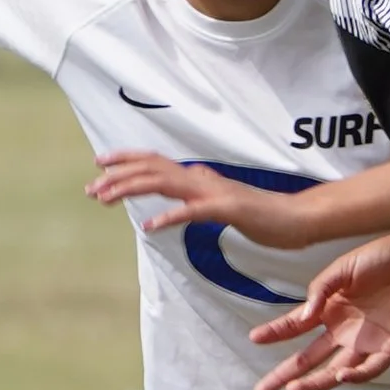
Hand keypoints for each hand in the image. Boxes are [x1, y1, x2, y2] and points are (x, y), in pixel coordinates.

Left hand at [86, 151, 322, 246]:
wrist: (298, 219)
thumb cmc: (264, 214)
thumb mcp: (226, 200)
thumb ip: (206, 192)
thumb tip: (191, 181)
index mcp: (200, 179)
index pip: (156, 163)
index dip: (127, 160)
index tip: (99, 165)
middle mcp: (202, 180)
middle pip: (153, 169)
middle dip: (118, 176)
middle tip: (91, 189)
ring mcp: (214, 193)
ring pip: (165, 183)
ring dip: (132, 188)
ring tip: (106, 199)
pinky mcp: (228, 209)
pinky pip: (193, 212)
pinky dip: (169, 218)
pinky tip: (149, 228)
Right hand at [249, 234, 389, 389]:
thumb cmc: (384, 258)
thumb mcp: (343, 268)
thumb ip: (320, 289)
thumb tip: (301, 316)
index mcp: (330, 308)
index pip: (295, 327)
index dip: (274, 333)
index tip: (254, 339)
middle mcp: (343, 329)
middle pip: (308, 358)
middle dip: (284, 375)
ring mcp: (365, 341)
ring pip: (334, 371)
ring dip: (314, 383)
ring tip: (293, 389)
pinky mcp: (389, 347)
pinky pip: (370, 368)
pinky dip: (355, 375)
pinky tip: (340, 376)